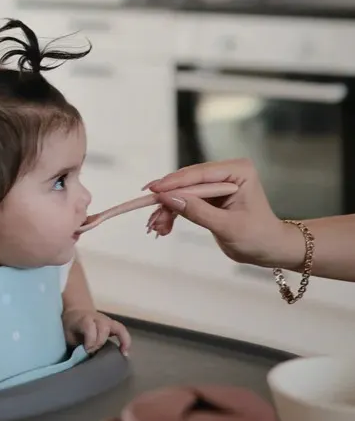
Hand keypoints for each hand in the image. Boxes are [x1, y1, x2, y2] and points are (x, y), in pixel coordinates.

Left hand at [62, 308, 130, 355]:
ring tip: (121, 354)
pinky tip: (125, 353)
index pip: (90, 327)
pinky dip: (126, 341)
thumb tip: (82, 359)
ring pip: (117, 327)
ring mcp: (106, 320)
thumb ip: (75, 345)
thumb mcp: (67, 335)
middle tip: (93, 353)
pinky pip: (123, 330)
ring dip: (118, 341)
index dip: (90, 340)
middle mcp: (97, 318)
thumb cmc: (71, 326)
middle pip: (104, 328)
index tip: (86, 351)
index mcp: (84, 319)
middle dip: (100, 342)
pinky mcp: (112, 325)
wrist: (76, 312)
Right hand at [144, 158, 303, 269]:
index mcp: (238, 171)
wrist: (268, 249)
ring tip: (157, 228)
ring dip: (168, 210)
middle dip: (168, 200)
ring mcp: (217, 183)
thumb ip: (198, 211)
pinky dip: (174, 213)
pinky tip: (164, 227)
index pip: (200, 174)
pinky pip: (186, 201)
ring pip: (183, 192)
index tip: (152, 190)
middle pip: (187, 182)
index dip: (174, 182)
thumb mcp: (227, 226)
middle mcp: (226, 172)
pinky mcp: (210, 196)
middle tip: (151, 217)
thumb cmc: (257, 237)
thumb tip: (168, 198)